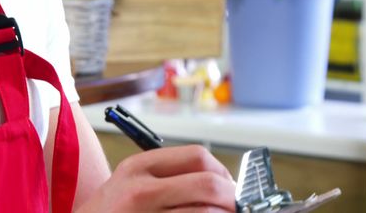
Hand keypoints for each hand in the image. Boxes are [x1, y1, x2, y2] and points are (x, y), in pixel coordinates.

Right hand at [76, 145, 237, 211]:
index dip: (223, 173)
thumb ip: (166, 180)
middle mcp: (140, 191)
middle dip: (231, 198)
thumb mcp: (129, 186)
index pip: (197, 157)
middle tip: (237, 208)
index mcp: (138, 168)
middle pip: (208, 184)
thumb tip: (218, 185)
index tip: (230, 187)